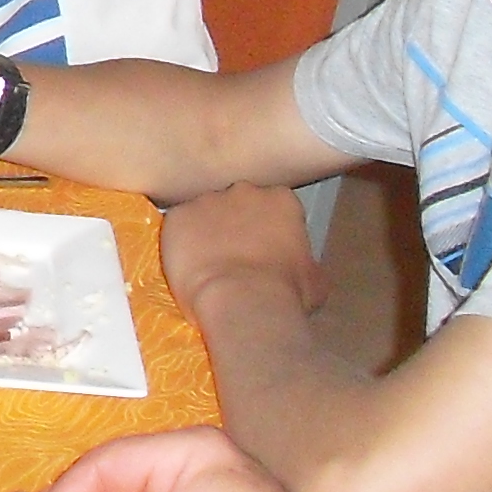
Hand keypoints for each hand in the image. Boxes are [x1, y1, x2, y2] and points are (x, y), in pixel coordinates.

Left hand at [161, 182, 326, 317]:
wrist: (242, 299)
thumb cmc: (286, 292)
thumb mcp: (315, 280)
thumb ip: (307, 262)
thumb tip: (304, 269)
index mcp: (281, 200)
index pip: (276, 205)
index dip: (270, 228)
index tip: (267, 249)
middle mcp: (243, 191)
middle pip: (237, 204)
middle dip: (236, 224)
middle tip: (236, 256)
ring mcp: (206, 200)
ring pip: (204, 213)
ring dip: (206, 232)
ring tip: (209, 264)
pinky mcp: (176, 216)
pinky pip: (177, 226)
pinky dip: (180, 242)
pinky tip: (188, 266)